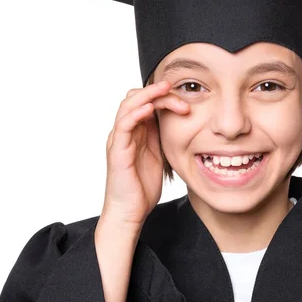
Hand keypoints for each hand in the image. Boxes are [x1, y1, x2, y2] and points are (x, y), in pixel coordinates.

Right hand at [102, 80, 189, 225]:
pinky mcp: (117, 151)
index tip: (184, 100)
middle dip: (158, 92)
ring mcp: (119, 140)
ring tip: (164, 89)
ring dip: (148, 95)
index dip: (163, 96)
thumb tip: (181, 121)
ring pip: (128, 105)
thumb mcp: (159, 155)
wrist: (129, 212)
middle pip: (135, 98)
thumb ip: (162, 137)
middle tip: (178, 95)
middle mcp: (125, 132)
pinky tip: (150, 109)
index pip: (145, 102)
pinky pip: (123, 125)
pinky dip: (136, 113)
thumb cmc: (142, 186)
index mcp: (136, 132)